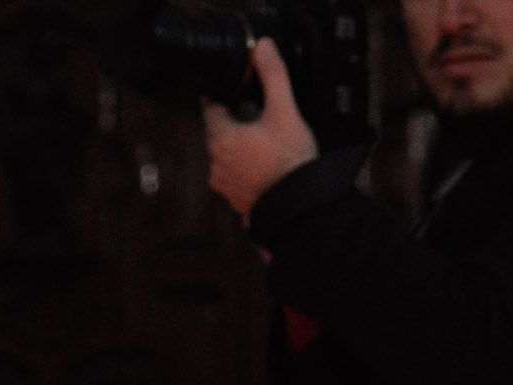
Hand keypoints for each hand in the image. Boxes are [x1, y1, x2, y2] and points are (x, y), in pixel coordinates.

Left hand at [205, 37, 318, 216]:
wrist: (301, 210)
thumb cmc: (290, 161)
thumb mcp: (285, 112)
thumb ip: (273, 76)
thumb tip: (263, 46)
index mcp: (220, 138)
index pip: (211, 109)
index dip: (223, 98)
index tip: (233, 94)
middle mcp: (216, 164)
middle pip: (219, 135)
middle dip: (233, 125)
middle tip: (254, 118)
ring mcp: (226, 187)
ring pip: (227, 159)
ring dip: (239, 151)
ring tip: (263, 146)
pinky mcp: (238, 204)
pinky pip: (238, 182)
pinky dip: (248, 174)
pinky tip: (266, 172)